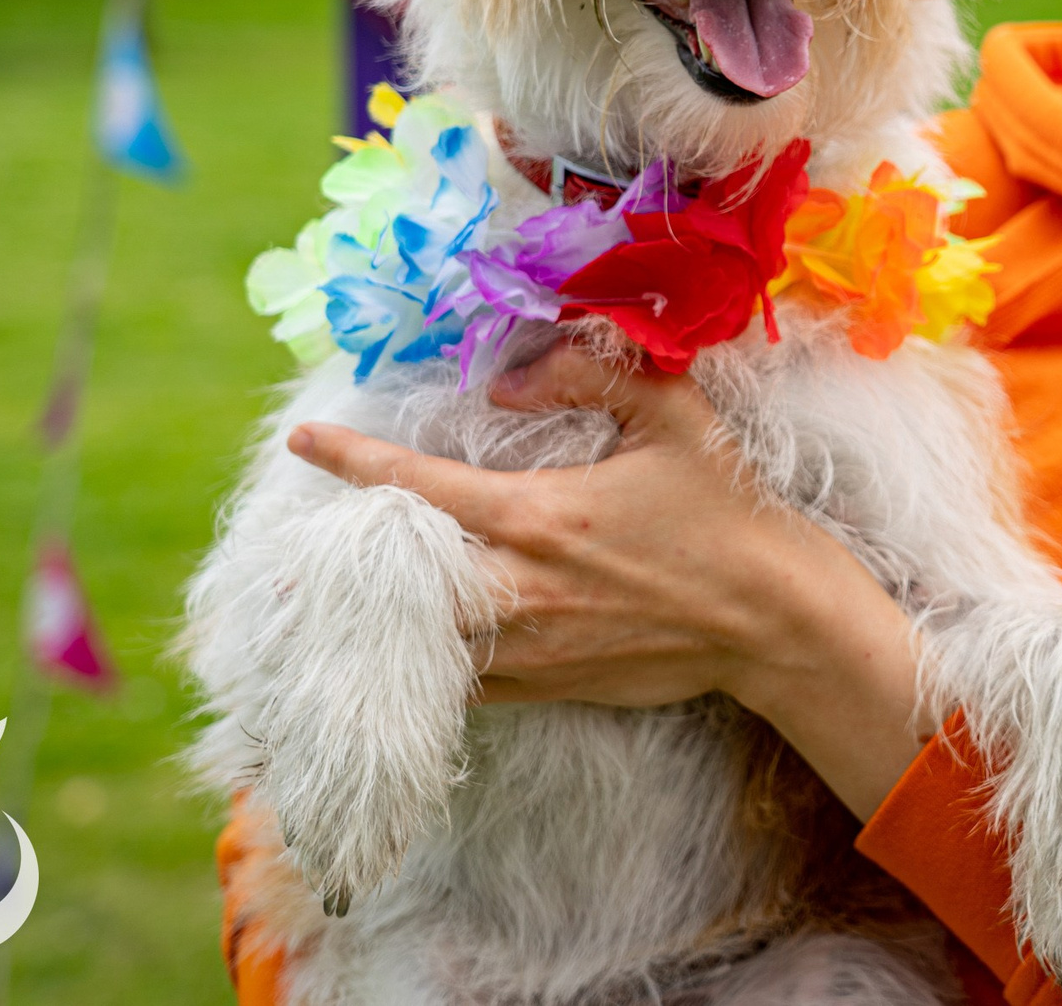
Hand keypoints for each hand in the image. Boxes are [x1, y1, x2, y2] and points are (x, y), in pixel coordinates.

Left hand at [284, 344, 936, 819]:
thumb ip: (590, 375)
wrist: (772, 619)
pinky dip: (426, 662)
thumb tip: (510, 381)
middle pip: (395, 580)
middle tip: (289, 552)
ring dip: (374, 617)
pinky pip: (462, 681)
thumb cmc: (723, 511)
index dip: (353, 460)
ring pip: (420, 639)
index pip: (419, 486)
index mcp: (539, 515)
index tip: (305, 439)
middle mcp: (519, 587)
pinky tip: (404, 648)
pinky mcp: (546, 686)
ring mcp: (529, 646)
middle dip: (337, 564)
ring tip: (326, 601)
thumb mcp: (673, 417)